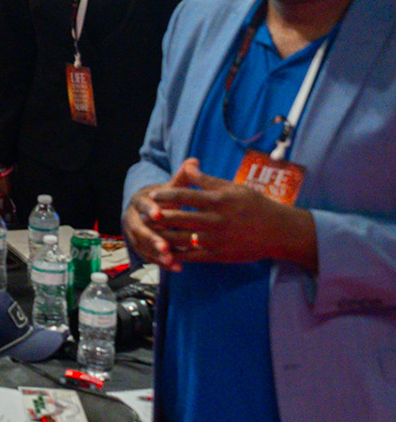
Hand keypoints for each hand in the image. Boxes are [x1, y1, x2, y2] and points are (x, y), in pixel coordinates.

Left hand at [139, 158, 318, 271]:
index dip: (165, 195)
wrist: (279, 232)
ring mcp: (216, 240)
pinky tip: (164, 250)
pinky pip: (191, 256)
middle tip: (142, 214)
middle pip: (179, 218)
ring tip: (148, 232)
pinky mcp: (218, 255)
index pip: (184, 195)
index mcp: (218, 200)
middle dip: (158, 217)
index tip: (151, 194)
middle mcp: (215, 220)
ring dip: (162, 236)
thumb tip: (187, 166)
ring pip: (181, 239)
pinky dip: (176, 254)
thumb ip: (207, 180)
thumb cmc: (255, 205)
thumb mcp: (233, 187)